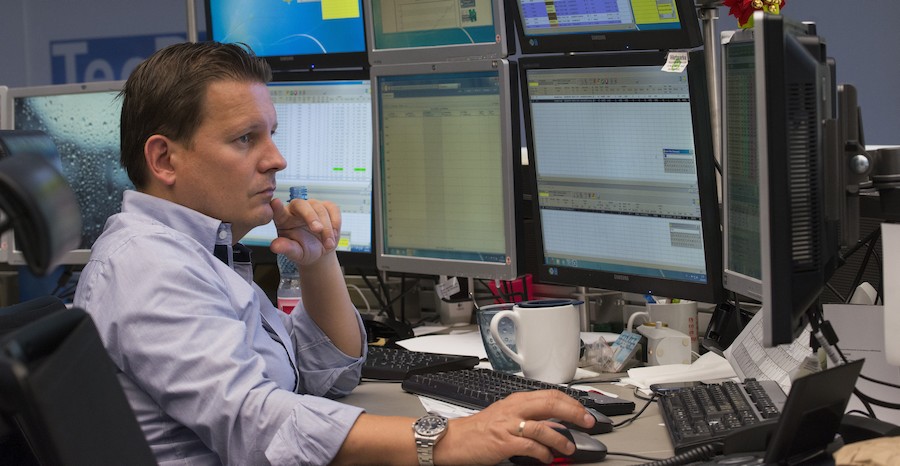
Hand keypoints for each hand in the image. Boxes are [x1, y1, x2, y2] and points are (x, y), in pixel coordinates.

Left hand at [269, 197, 340, 265]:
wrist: (321, 250)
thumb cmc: (304, 250)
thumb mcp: (295, 253)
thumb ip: (286, 248)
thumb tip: (275, 246)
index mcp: (283, 219)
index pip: (277, 210)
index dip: (276, 207)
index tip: (276, 203)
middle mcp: (296, 209)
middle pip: (301, 205)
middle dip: (311, 217)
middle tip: (318, 230)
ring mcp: (311, 205)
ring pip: (320, 209)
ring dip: (326, 228)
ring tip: (328, 245)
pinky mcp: (326, 206)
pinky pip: (333, 209)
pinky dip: (335, 223)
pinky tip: (334, 235)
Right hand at [434, 390, 595, 464]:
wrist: (456, 439)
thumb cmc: (480, 429)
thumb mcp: (506, 414)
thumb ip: (529, 415)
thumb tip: (554, 422)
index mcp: (517, 400)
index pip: (550, 394)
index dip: (571, 402)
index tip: (584, 411)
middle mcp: (515, 408)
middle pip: (552, 404)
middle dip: (574, 413)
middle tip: (588, 422)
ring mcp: (509, 425)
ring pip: (544, 427)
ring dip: (561, 439)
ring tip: (569, 448)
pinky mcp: (504, 442)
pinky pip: (531, 446)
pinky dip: (543, 453)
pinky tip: (547, 458)